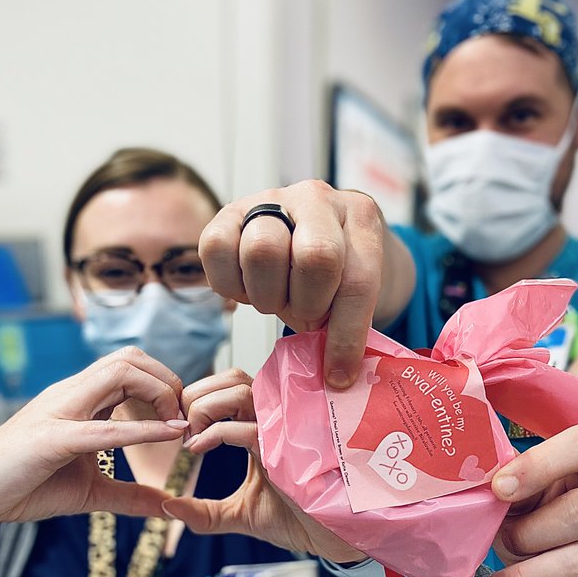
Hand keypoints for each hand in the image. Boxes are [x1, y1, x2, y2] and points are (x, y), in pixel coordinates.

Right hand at [0, 348, 188, 532]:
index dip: (166, 387)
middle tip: (185, 419)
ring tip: (177, 426)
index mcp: (81, 401)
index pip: (131, 367)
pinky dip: (140, 429)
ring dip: (159, 393)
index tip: (184, 422)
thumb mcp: (89, 492)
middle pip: (130, 357)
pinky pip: (102, 427)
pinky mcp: (50, 439)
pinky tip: (169, 435)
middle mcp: (72, 395)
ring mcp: (60, 411)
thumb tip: (167, 507)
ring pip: (118, 371)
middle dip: (168, 381)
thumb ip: (129, 496)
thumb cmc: (24, 484)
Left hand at [162, 369, 367, 562]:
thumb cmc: (296, 520)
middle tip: (182, 430)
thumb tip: (168, 509)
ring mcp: (284, 431)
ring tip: (191, 439)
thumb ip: (204, 513)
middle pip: (232, 379)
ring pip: (240, 391)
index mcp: (264, 426)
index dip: (199, 399)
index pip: (229, 387)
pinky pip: (247, 426)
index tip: (182, 431)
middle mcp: (275, 420)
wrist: (330, 539)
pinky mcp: (288, 449)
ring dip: (205, 409)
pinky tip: (198, 450)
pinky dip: (215, 433)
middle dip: (197, 397)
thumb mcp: (239, 515)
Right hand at [199, 180, 393, 388]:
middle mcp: (316, 197)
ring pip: (262, 251)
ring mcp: (270, 199)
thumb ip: (344, 324)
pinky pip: (217, 249)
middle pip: (315, 258)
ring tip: (276, 298)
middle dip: (308, 304)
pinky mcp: (228, 210)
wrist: (304, 236)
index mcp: (360, 217)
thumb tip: (334, 379)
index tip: (338, 374)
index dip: (346, 336)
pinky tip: (248, 287)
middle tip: (306, 313)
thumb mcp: (348, 294)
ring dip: (268, 295)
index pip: (357, 281)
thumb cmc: (329, 274)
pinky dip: (230, 284)